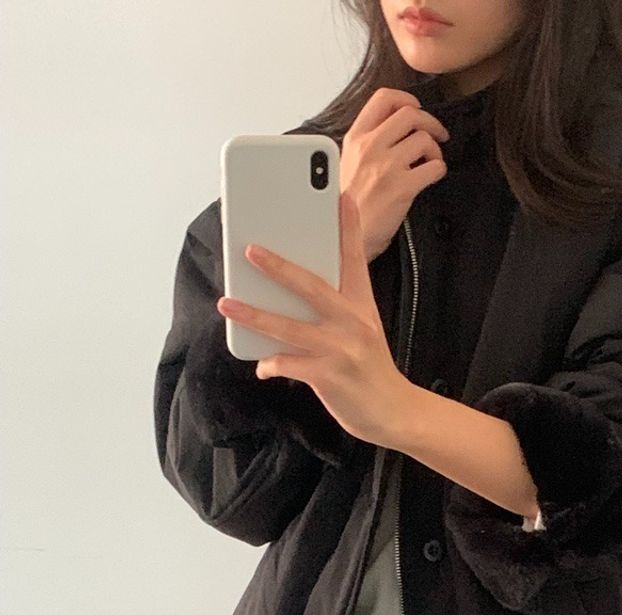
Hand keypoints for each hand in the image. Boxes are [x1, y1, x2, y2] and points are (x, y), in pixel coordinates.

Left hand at [215, 192, 415, 447]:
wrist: (394, 412)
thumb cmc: (371, 369)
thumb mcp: (365, 329)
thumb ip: (339, 305)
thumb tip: (294, 287)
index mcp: (362, 306)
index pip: (354, 259)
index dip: (348, 227)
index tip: (340, 196)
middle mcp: (353, 322)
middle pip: (312, 286)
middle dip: (279, 266)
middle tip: (250, 249)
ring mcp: (341, 349)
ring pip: (290, 326)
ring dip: (254, 314)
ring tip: (227, 303)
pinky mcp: (329, 376)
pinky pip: (289, 365)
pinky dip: (271, 364)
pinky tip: (262, 365)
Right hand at [340, 87, 450, 262]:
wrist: (342, 236)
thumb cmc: (346, 207)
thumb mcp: (347, 164)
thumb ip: (367, 145)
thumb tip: (394, 132)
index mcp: (355, 138)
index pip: (384, 98)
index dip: (407, 99)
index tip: (416, 108)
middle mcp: (370, 147)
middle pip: (410, 114)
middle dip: (430, 122)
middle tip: (437, 134)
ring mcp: (386, 166)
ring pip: (424, 139)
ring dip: (435, 149)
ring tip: (431, 161)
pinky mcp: (402, 188)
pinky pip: (434, 167)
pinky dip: (439, 169)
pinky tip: (432, 176)